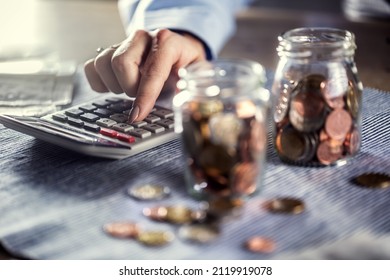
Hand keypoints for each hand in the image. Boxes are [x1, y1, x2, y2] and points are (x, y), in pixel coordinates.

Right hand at [84, 29, 206, 121]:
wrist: (177, 50)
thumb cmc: (186, 64)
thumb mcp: (198, 74)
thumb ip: (193, 88)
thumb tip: (180, 104)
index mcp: (167, 42)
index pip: (152, 70)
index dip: (144, 96)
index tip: (137, 115)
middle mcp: (143, 38)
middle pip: (121, 63)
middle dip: (130, 88)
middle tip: (142, 96)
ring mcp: (124, 43)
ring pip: (104, 64)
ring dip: (116, 86)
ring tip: (132, 89)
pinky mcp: (110, 51)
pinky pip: (93, 67)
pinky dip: (101, 83)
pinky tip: (117, 86)